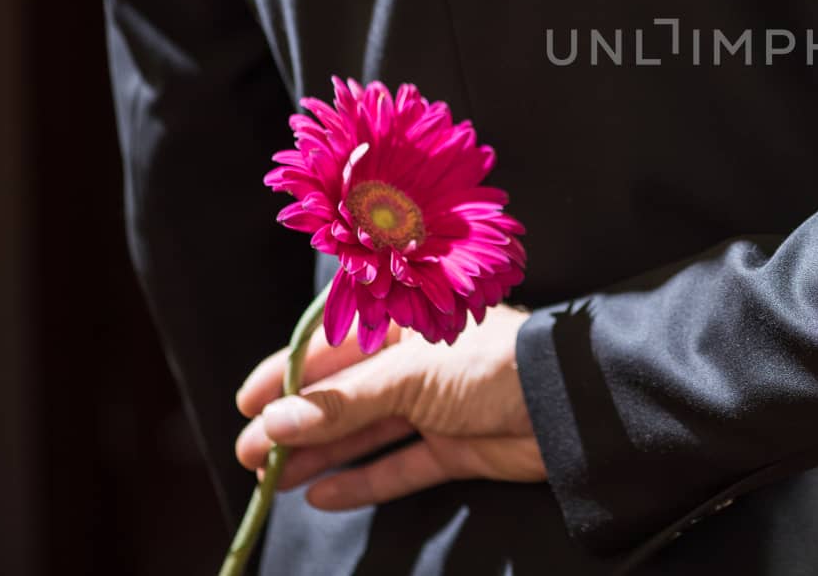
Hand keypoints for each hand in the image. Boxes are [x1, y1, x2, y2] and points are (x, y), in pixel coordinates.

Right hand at [235, 304, 546, 509]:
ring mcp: (438, 404)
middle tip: (248, 452)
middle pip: (346, 392)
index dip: (289, 373)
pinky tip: (321, 495)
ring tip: (271, 478)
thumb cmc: (493, 365)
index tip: (247, 401)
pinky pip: (400, 465)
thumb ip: (344, 403)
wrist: (570, 403)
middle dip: (296, 421)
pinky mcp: (457, 446)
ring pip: (367, 431)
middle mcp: (421, 360)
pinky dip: (363, 480)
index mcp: (410, 322)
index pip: (336, 345)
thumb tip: (276, 421)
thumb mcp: (410, 375)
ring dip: (320, 454)